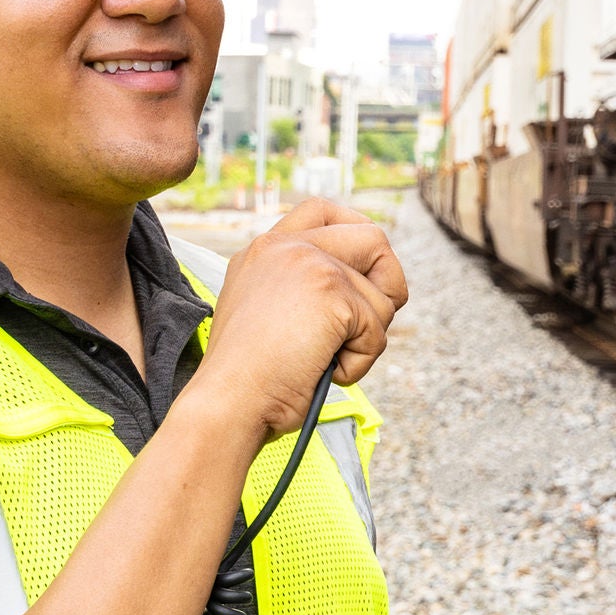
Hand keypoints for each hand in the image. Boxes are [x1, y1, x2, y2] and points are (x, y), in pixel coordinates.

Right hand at [193, 197, 407, 440]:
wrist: (227, 402)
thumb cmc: (243, 380)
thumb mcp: (262, 316)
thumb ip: (297, 291)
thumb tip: (353, 297)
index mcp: (263, 251)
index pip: (322, 212)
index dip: (357, 234)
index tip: (366, 271)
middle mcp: (285, 247)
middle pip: (372, 238)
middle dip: (388, 283)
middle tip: (370, 325)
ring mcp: (309, 264)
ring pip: (382, 296)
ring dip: (366, 340)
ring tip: (322, 361)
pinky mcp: (332, 292)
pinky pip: (376, 332)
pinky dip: (358, 363)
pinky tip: (322, 372)